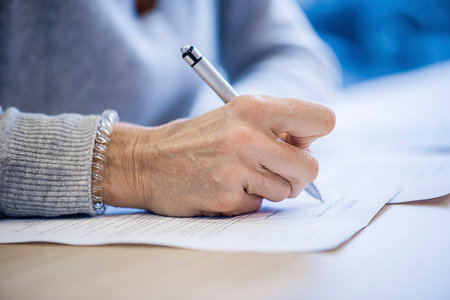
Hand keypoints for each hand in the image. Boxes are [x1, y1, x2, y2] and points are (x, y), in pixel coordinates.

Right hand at [102, 95, 334, 216]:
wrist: (145, 161)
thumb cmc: (195, 139)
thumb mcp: (234, 115)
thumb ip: (273, 126)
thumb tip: (309, 147)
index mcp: (255, 106)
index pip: (322, 120)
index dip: (313, 137)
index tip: (295, 143)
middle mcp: (248, 134)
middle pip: (311, 167)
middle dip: (298, 176)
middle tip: (276, 171)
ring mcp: (236, 166)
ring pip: (287, 191)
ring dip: (269, 189)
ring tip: (239, 175)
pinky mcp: (225, 195)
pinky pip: (258, 205)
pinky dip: (245, 200)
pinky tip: (222, 187)